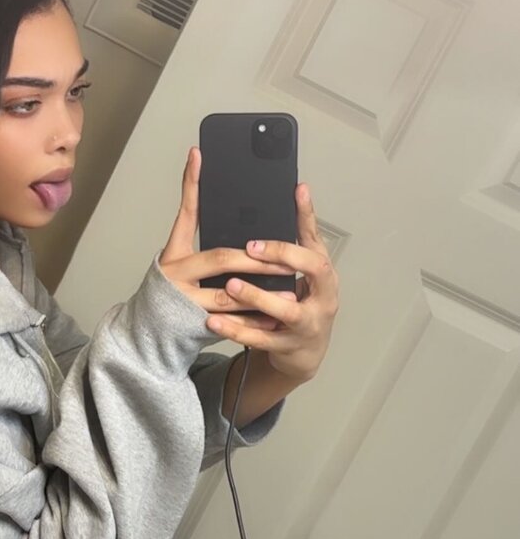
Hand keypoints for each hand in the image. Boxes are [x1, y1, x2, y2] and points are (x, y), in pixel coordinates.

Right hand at [159, 147, 293, 329]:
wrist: (151, 333)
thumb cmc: (175, 295)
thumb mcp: (182, 264)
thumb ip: (206, 249)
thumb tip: (245, 231)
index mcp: (174, 253)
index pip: (186, 213)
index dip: (190, 183)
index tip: (198, 155)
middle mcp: (175, 272)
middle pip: (219, 258)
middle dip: (256, 258)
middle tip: (284, 256)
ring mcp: (182, 298)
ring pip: (226, 294)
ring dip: (260, 291)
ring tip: (287, 287)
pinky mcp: (191, 322)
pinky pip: (229, 322)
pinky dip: (253, 320)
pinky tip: (273, 317)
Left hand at [206, 181, 339, 382]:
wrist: (307, 350)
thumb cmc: (306, 301)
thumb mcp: (308, 267)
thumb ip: (302, 234)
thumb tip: (298, 188)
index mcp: (325, 276)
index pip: (315, 250)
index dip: (299, 229)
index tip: (284, 207)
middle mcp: (322, 300)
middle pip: (312, 272)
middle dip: (281, 259)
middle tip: (249, 249)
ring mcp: (305, 326)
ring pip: (283, 312)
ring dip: (255, 298)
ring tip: (227, 287)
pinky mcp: (286, 347)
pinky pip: (259, 339)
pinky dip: (236, 330)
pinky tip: (213, 322)